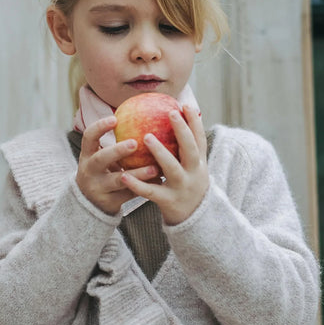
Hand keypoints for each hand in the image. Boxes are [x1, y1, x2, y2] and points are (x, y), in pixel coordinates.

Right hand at [76, 115, 159, 214]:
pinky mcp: (110, 202)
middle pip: (100, 159)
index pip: (88, 137)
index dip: (99, 127)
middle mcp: (89, 171)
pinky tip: (159, 180)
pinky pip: (129, 194)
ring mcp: (98, 188)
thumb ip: (115, 142)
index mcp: (87, 156)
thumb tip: (143, 113)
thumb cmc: (103, 172)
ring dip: (137, 173)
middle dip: (116, 151)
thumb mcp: (101, 157)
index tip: (115, 118)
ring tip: (155, 168)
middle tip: (135, 143)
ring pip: (118, 181)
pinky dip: (144, 187)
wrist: (90, 204)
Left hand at [119, 106, 208, 224]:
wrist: (194, 220)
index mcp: (199, 164)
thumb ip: (186, 149)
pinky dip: (137, 184)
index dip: (194, 122)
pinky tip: (124, 175)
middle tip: (170, 113)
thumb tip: (176, 122)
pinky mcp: (168, 201)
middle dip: (182, 131)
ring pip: (171, 168)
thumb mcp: (193, 168)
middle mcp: (193, 174)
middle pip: (190, 149)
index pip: (199, 139)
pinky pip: (151, 192)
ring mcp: (181, 188)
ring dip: (160, 152)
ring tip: (146, 137)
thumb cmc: (188, 186)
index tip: (185, 105)